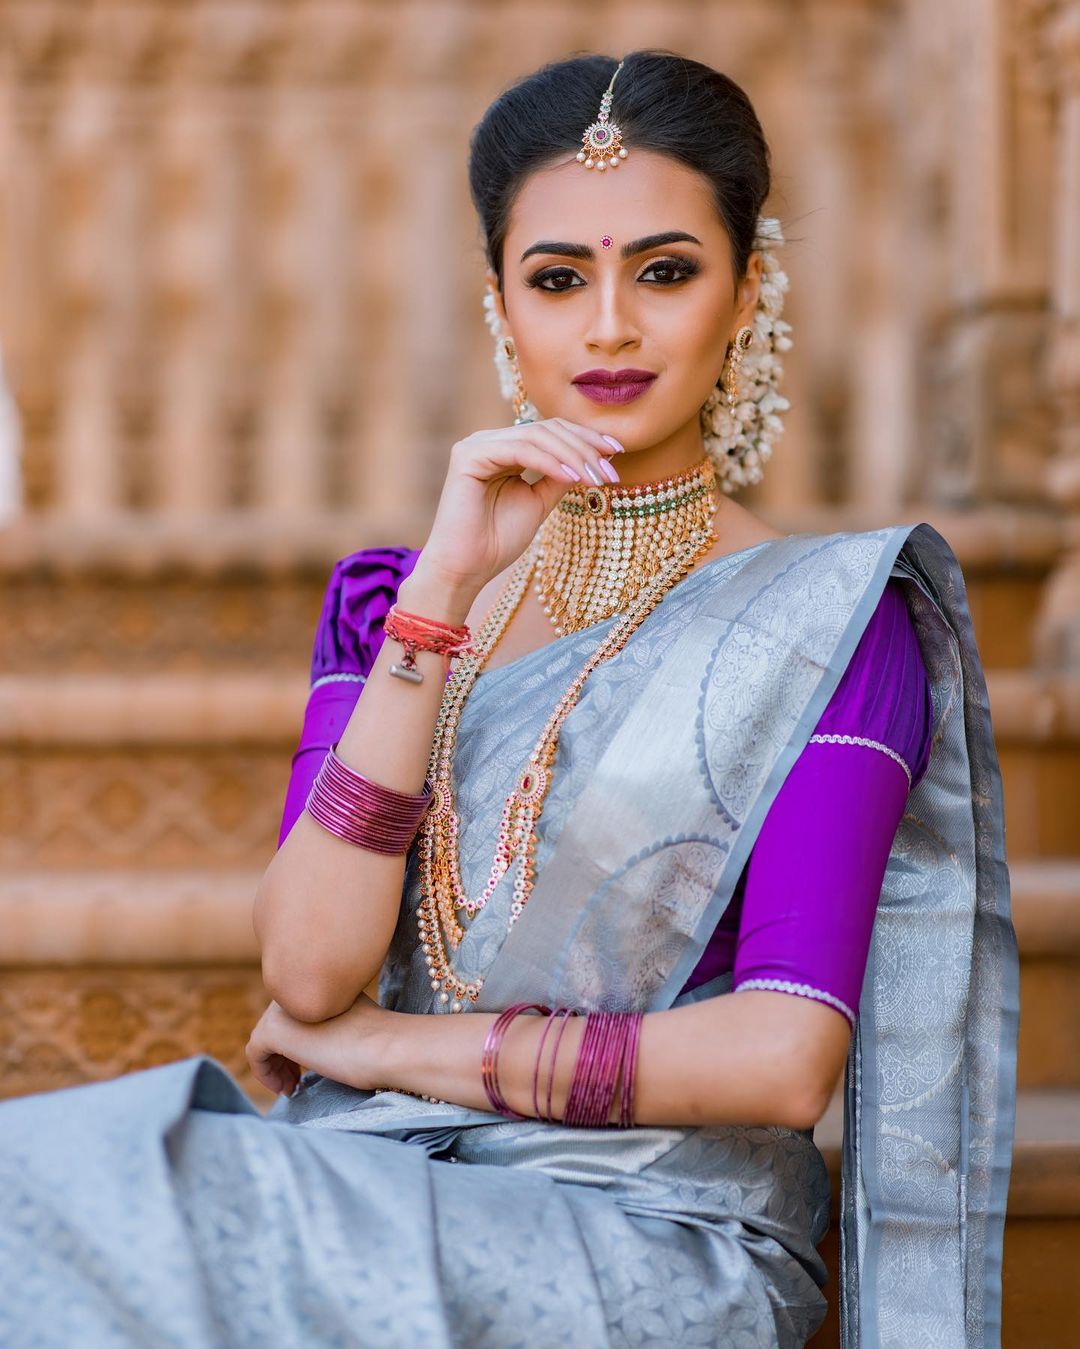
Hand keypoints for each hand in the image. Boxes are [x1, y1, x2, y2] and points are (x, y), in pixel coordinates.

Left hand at [245, 994, 396, 1097]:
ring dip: (274, 1066)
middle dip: (283, 1056)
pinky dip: (265, 1073)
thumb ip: (330, 1022)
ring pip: (265, 1038)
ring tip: (292, 1087)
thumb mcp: (351, 1022)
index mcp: (317, 984)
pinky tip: (288, 1089)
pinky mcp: (273, 1029)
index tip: (307, 1070)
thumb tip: (318, 1044)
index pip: (294, 1014)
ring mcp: (282, 1008)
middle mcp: (296, 990)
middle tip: (297, 1082)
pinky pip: (256, 1052)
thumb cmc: (381, 1041)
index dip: (297, 1044)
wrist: (387, 1047)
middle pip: (277, 1025)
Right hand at [416, 417, 623, 592]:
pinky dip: (550, 462)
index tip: (616, 454)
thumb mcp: (539, 502)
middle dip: (585, 447)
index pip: (550, 431)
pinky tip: (572, 478)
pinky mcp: (468, 455)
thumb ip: (560, 477)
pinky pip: (520, 450)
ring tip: (596, 479)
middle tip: (611, 471)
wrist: (466, 569)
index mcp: (503, 449)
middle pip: (547, 429)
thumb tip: (595, 458)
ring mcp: (476, 445)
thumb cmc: (497, 542)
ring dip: (573, 456)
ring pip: (537, 436)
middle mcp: (488, 441)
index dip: (585, 439)